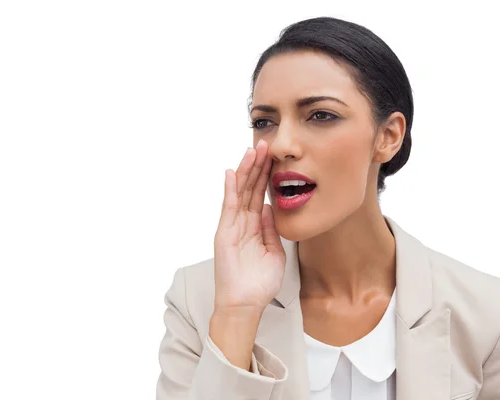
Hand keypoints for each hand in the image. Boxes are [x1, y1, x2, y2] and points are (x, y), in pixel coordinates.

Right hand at [213, 139, 285, 313]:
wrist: (246, 304)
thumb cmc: (259, 283)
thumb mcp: (274, 252)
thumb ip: (271, 229)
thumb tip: (271, 208)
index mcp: (255, 227)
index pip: (260, 195)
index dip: (266, 176)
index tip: (273, 157)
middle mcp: (242, 223)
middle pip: (250, 188)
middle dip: (257, 166)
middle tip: (264, 144)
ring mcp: (232, 226)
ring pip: (239, 192)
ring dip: (246, 171)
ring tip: (252, 151)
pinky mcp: (224, 233)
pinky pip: (228, 207)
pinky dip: (229, 189)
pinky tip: (232, 172)